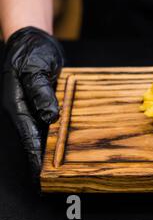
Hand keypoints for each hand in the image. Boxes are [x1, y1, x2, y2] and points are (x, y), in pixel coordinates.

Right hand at [1, 26, 63, 179]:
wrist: (33, 40)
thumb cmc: (30, 53)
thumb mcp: (35, 70)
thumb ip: (41, 93)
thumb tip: (50, 117)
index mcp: (18, 107)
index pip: (29, 139)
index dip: (36, 160)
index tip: (42, 178)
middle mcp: (25, 111)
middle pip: (36, 141)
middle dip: (45, 160)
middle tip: (58, 179)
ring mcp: (34, 107)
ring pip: (44, 133)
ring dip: (52, 148)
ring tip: (65, 167)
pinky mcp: (44, 102)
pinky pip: (51, 122)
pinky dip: (58, 132)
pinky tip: (68, 141)